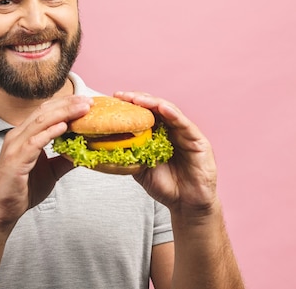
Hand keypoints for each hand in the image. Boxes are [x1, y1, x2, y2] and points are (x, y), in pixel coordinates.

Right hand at [0, 95, 91, 228]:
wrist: (2, 208)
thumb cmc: (22, 189)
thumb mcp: (50, 171)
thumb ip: (64, 159)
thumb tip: (83, 153)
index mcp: (24, 135)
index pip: (46, 112)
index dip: (65, 104)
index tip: (86, 101)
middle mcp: (18, 135)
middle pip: (44, 111)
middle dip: (68, 104)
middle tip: (88, 101)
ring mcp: (15, 146)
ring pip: (41, 122)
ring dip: (63, 113)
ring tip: (82, 108)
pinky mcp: (16, 159)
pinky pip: (34, 142)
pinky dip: (50, 132)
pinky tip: (64, 126)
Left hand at [114, 92, 218, 216]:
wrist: (186, 204)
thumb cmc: (165, 186)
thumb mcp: (140, 167)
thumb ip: (128, 154)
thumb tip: (102, 148)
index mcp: (158, 134)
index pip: (143, 113)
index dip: (129, 105)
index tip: (113, 99)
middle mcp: (172, 129)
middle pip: (154, 107)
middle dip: (137, 99)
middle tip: (121, 96)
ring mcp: (186, 133)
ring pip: (169, 111)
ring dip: (152, 103)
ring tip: (137, 99)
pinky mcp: (198, 141)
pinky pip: (185, 124)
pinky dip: (173, 115)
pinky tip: (162, 108)